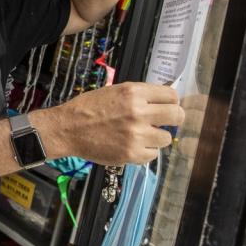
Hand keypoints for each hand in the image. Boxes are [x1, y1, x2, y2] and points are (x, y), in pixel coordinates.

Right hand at [33, 82, 184, 164]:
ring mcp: (136, 135)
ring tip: (141, 134)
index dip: (171, 101)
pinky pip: (153, 154)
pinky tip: (132, 144)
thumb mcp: (115, 91)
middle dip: (174, 118)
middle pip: (177, 115)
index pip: (172, 95)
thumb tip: (163, 100)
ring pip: (167, 138)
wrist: (68, 128)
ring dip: (157, 137)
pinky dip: (145, 151)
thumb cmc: (89, 108)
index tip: (168, 105)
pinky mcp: (132, 153)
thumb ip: (140, 95)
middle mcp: (138, 112)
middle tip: (165, 121)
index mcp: (134, 93)